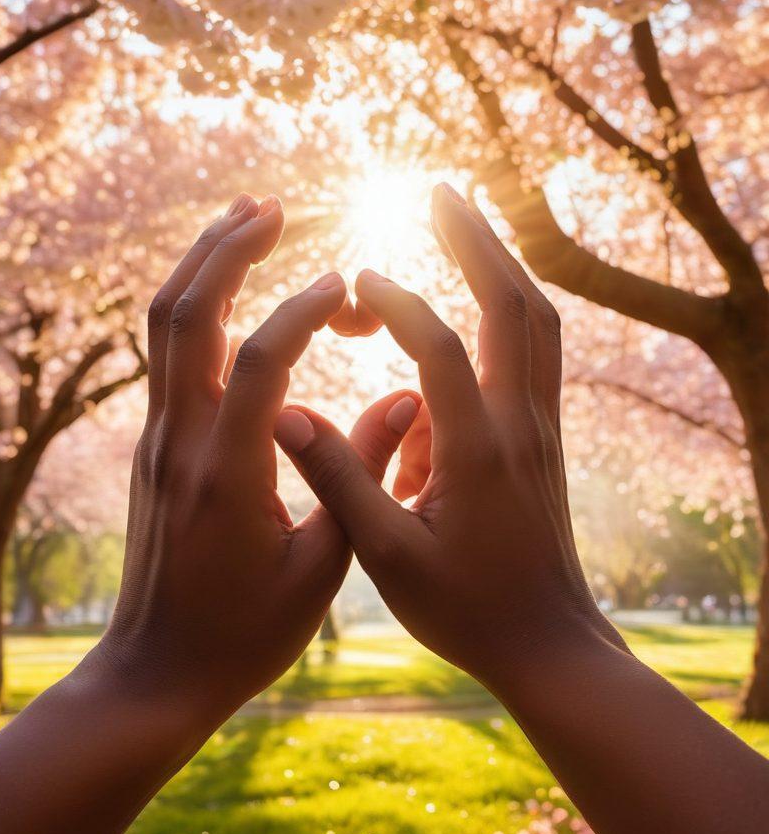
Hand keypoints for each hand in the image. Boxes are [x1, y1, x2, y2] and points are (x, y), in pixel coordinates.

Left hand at [96, 193, 415, 733]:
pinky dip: (195, 303)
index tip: (346, 283)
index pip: (259, 360)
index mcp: (227, 473)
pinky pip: (166, 351)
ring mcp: (158, 438)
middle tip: (272, 204)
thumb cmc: (244, 633)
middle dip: (226, 250)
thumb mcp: (321, 567)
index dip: (302, 309)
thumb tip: (409, 397)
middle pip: (186, 316)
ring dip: (202, 263)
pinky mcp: (154, 444)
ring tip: (247, 218)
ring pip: (163, 324)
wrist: (155, 673)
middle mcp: (180, 442)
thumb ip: (364, 474)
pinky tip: (229, 286)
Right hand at [274, 184, 621, 698]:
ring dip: (504, 262)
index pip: (439, 348)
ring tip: (465, 219)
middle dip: (477, 240)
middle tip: (442, 188)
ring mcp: (542, 425)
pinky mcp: (546, 436)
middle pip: (513, 305)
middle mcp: (521, 423)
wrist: (549, 645)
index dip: (397, 303)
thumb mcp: (389, 558)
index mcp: (480, 452)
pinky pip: (536, 351)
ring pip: (537, 320)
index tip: (353, 276)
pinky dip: (511, 308)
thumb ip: (340, 481)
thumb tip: (283, 412)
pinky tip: (478, 302)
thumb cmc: (467, 610)